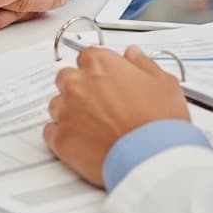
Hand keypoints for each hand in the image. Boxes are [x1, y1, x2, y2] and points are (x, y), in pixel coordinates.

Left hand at [44, 45, 190, 186]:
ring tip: (93, 125)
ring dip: (69, 111)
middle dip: (79, 88)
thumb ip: (142, 63)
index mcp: (100, 63)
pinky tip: (81, 141)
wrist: (151, 157)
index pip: (87, 56)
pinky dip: (62, 135)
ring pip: (57, 105)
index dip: (97, 69)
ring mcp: (66, 111)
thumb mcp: (162, 82)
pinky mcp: (60, 140)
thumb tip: (132, 54)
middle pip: (67, 78)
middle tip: (99, 103)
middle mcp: (77, 83)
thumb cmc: (158, 120)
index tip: (105, 79)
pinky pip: (50, 132)